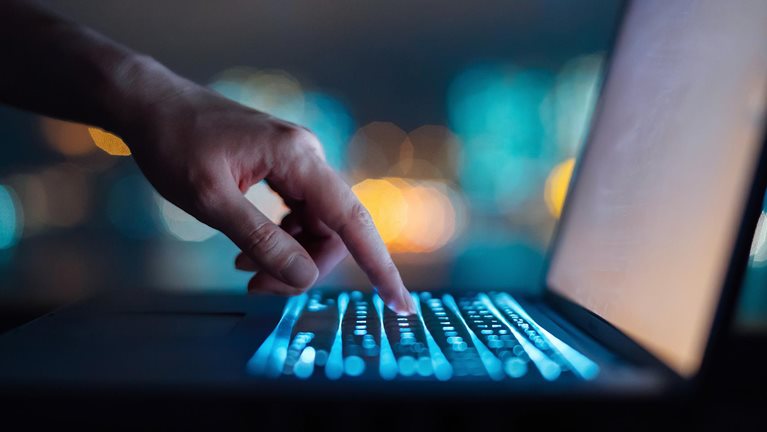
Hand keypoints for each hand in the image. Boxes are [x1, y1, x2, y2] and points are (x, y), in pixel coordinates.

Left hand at [116, 59, 414, 313]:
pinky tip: (248, 249)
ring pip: (314, 224)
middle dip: (304, 265)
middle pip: (332, 229)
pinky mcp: (282, 166)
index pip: (352, 221)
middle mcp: (306, 156)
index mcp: (298, 158)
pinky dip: (280, 238)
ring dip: (288, 254)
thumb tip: (304, 276)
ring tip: (244, 266)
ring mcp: (295, 161)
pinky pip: (297, 213)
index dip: (379, 266)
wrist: (150, 105)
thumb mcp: (211, 200)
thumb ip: (261, 239)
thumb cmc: (174, 143)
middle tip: (258, 286)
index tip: (399, 303)